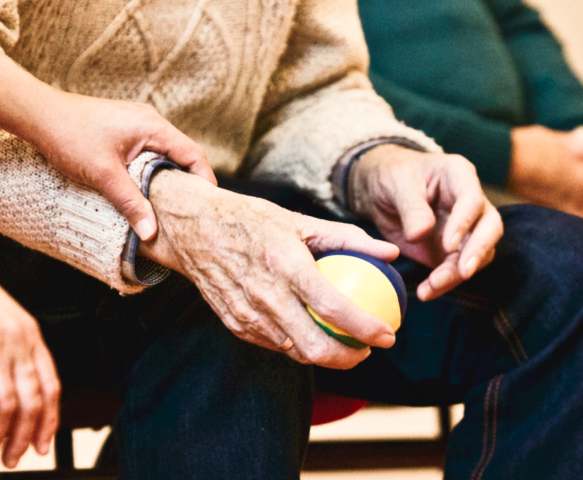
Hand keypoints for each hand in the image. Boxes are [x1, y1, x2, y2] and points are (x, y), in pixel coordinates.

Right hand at [0, 249, 59, 469]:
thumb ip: (6, 339)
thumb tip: (6, 373)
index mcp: (28, 330)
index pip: (51, 385)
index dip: (49, 420)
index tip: (41, 444)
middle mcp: (18, 338)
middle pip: (33, 401)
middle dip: (23, 438)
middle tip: (11, 460)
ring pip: (8, 405)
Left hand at [29, 92, 215, 240]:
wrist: (38, 115)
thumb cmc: (70, 136)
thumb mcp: (103, 175)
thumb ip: (131, 203)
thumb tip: (151, 233)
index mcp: (153, 126)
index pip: (194, 154)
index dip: (204, 181)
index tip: (206, 208)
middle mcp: (150, 122)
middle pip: (182, 155)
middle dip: (188, 184)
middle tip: (189, 213)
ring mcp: (136, 124)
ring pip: (164, 155)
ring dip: (167, 179)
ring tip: (168, 208)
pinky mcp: (123, 131)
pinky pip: (148, 153)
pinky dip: (151, 172)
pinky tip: (143, 192)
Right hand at [138, 170, 399, 369]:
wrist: (192, 229)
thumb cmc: (250, 220)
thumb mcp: (299, 220)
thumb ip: (348, 238)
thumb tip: (390, 252)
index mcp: (285, 265)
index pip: (333, 308)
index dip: (366, 328)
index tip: (388, 335)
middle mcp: (265, 295)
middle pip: (315, 347)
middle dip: (349, 358)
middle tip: (368, 350)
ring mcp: (247, 315)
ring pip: (295, 352)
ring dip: (325, 356)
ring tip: (345, 345)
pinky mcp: (235, 324)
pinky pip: (274, 344)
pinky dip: (297, 345)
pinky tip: (311, 334)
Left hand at [348, 145, 502, 301]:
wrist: (380, 191)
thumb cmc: (392, 176)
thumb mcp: (396, 183)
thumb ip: (411, 207)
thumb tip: (421, 234)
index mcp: (459, 176)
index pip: (473, 199)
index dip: (464, 223)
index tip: (448, 245)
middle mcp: (470, 202)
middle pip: (490, 228)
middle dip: (478, 251)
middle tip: (463, 272)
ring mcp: (466, 228)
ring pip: (477, 254)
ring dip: (457, 274)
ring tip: (431, 286)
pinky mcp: (453, 250)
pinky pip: (457, 270)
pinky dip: (444, 283)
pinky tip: (426, 292)